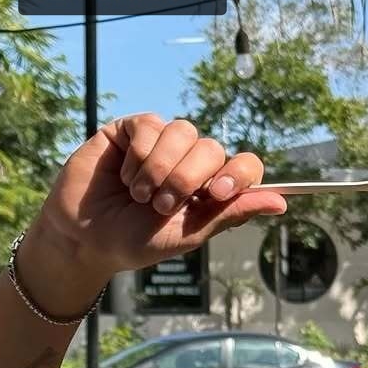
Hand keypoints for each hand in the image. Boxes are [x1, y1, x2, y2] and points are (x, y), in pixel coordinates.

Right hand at [31, 114, 286, 278]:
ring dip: (161, 168)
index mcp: (211, 188)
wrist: (86, 238)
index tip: (219, 192)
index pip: (244, 165)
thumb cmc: (137, 242)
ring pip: (182, 132)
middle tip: (161, 205)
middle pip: (212, 148)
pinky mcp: (132, 129)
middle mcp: (190, 161)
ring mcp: (162, 142)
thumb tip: (281, 202)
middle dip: (188, 178)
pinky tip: (124, 176)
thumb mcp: (189, 234)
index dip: (238, 173)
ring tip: (139, 195)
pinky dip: (139, 154)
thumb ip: (231, 213)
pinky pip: (150, 125)